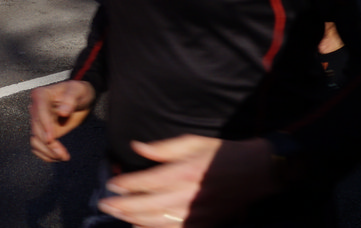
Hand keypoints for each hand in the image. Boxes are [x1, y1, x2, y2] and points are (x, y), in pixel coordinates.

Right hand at [29, 80, 94, 162]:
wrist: (80, 99)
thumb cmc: (78, 92)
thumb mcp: (78, 91)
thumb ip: (70, 99)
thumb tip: (62, 111)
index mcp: (41, 95)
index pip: (39, 112)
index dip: (45, 126)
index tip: (51, 138)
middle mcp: (35, 108)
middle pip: (36, 130)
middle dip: (48, 144)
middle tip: (63, 154)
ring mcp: (38, 121)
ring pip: (35, 140)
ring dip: (47, 152)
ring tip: (62, 157)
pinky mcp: (42, 132)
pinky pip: (37, 146)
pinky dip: (45, 154)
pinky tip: (57, 156)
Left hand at [99, 135, 277, 226]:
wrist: (255, 172)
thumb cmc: (222, 153)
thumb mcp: (193, 142)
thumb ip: (164, 148)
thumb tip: (138, 147)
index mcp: (185, 172)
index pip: (148, 182)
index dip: (127, 185)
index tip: (112, 185)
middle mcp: (188, 195)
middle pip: (148, 206)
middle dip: (123, 206)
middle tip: (105, 205)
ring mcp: (197, 213)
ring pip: (158, 222)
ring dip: (134, 220)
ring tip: (117, 216)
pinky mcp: (204, 224)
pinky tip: (139, 227)